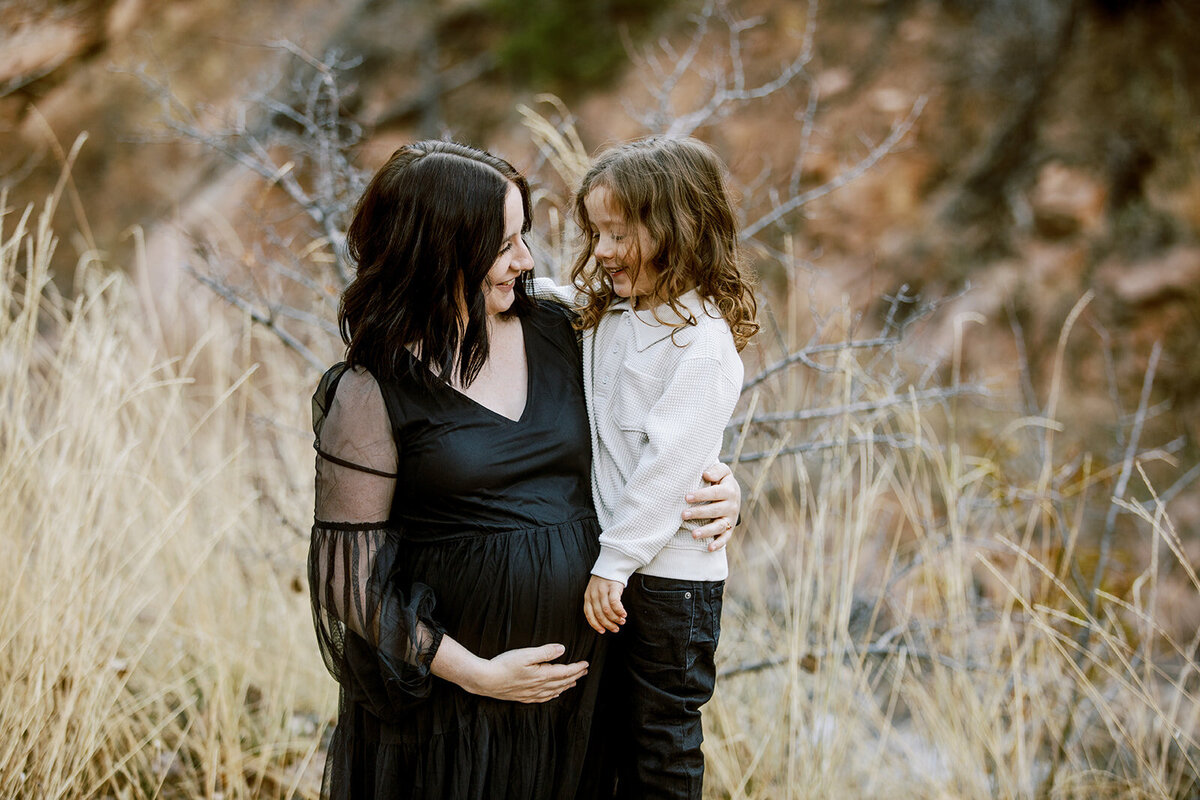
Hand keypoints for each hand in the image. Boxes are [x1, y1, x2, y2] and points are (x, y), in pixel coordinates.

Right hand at [464, 643, 587, 703]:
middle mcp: (539, 687)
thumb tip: (562, 649)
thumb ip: (545, 652)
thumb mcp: (526, 654)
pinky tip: (554, 694)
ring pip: (554, 691)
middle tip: (585, 671)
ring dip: (566, 686)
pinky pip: (543, 698)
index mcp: (542, 675)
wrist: (485, 680)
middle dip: (575, 676)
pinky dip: (552, 695)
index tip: (586, 664)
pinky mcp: (523, 697)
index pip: (565, 672)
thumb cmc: (504, 665)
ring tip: (574, 682)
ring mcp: (531, 694)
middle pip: (562, 682)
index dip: (577, 668)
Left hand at [583, 575, 626, 633]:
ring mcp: (602, 590)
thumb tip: (603, 621)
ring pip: (607, 610)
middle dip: (608, 624)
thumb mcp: (595, 592)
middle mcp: (593, 594)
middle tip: (616, 629)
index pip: (589, 614)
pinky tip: (624, 614)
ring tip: (622, 621)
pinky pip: (615, 603)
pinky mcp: (612, 587)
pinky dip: (619, 611)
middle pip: (599, 615)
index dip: (595, 625)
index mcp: (588, 597)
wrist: (611, 566)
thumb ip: (596, 604)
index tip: (602, 631)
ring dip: (615, 619)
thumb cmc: (604, 582)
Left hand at [682, 462, 740, 550]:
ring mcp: (730, 519)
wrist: (733, 493)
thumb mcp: (723, 472)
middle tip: (683, 515)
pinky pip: (725, 538)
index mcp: (729, 490)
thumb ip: (716, 471)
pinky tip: (709, 548)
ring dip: (706, 531)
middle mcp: (731, 506)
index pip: (715, 493)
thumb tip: (706, 475)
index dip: (701, 495)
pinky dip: (719, 544)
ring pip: (719, 526)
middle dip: (698, 513)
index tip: (686, 497)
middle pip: (715, 510)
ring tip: (693, 534)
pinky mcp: (729, 529)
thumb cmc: (721, 481)